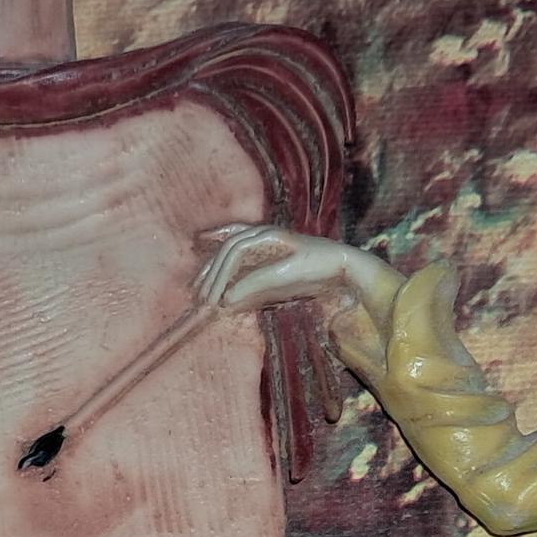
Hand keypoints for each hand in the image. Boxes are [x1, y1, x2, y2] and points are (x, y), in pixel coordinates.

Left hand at [192, 224, 396, 316]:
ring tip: (210, 299)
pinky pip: (258, 267)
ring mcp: (277, 239)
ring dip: (220, 277)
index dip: (209, 244)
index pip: (229, 237)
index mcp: (263, 239)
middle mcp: (266, 233)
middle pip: (227, 244)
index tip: (193, 265)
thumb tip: (226, 303)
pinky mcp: (288, 252)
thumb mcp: (274, 286)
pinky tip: (228, 300)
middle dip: (209, 269)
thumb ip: (251, 290)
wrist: (344, 272)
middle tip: (196, 293)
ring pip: (236, 250)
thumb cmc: (311, 277)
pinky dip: (242, 284)